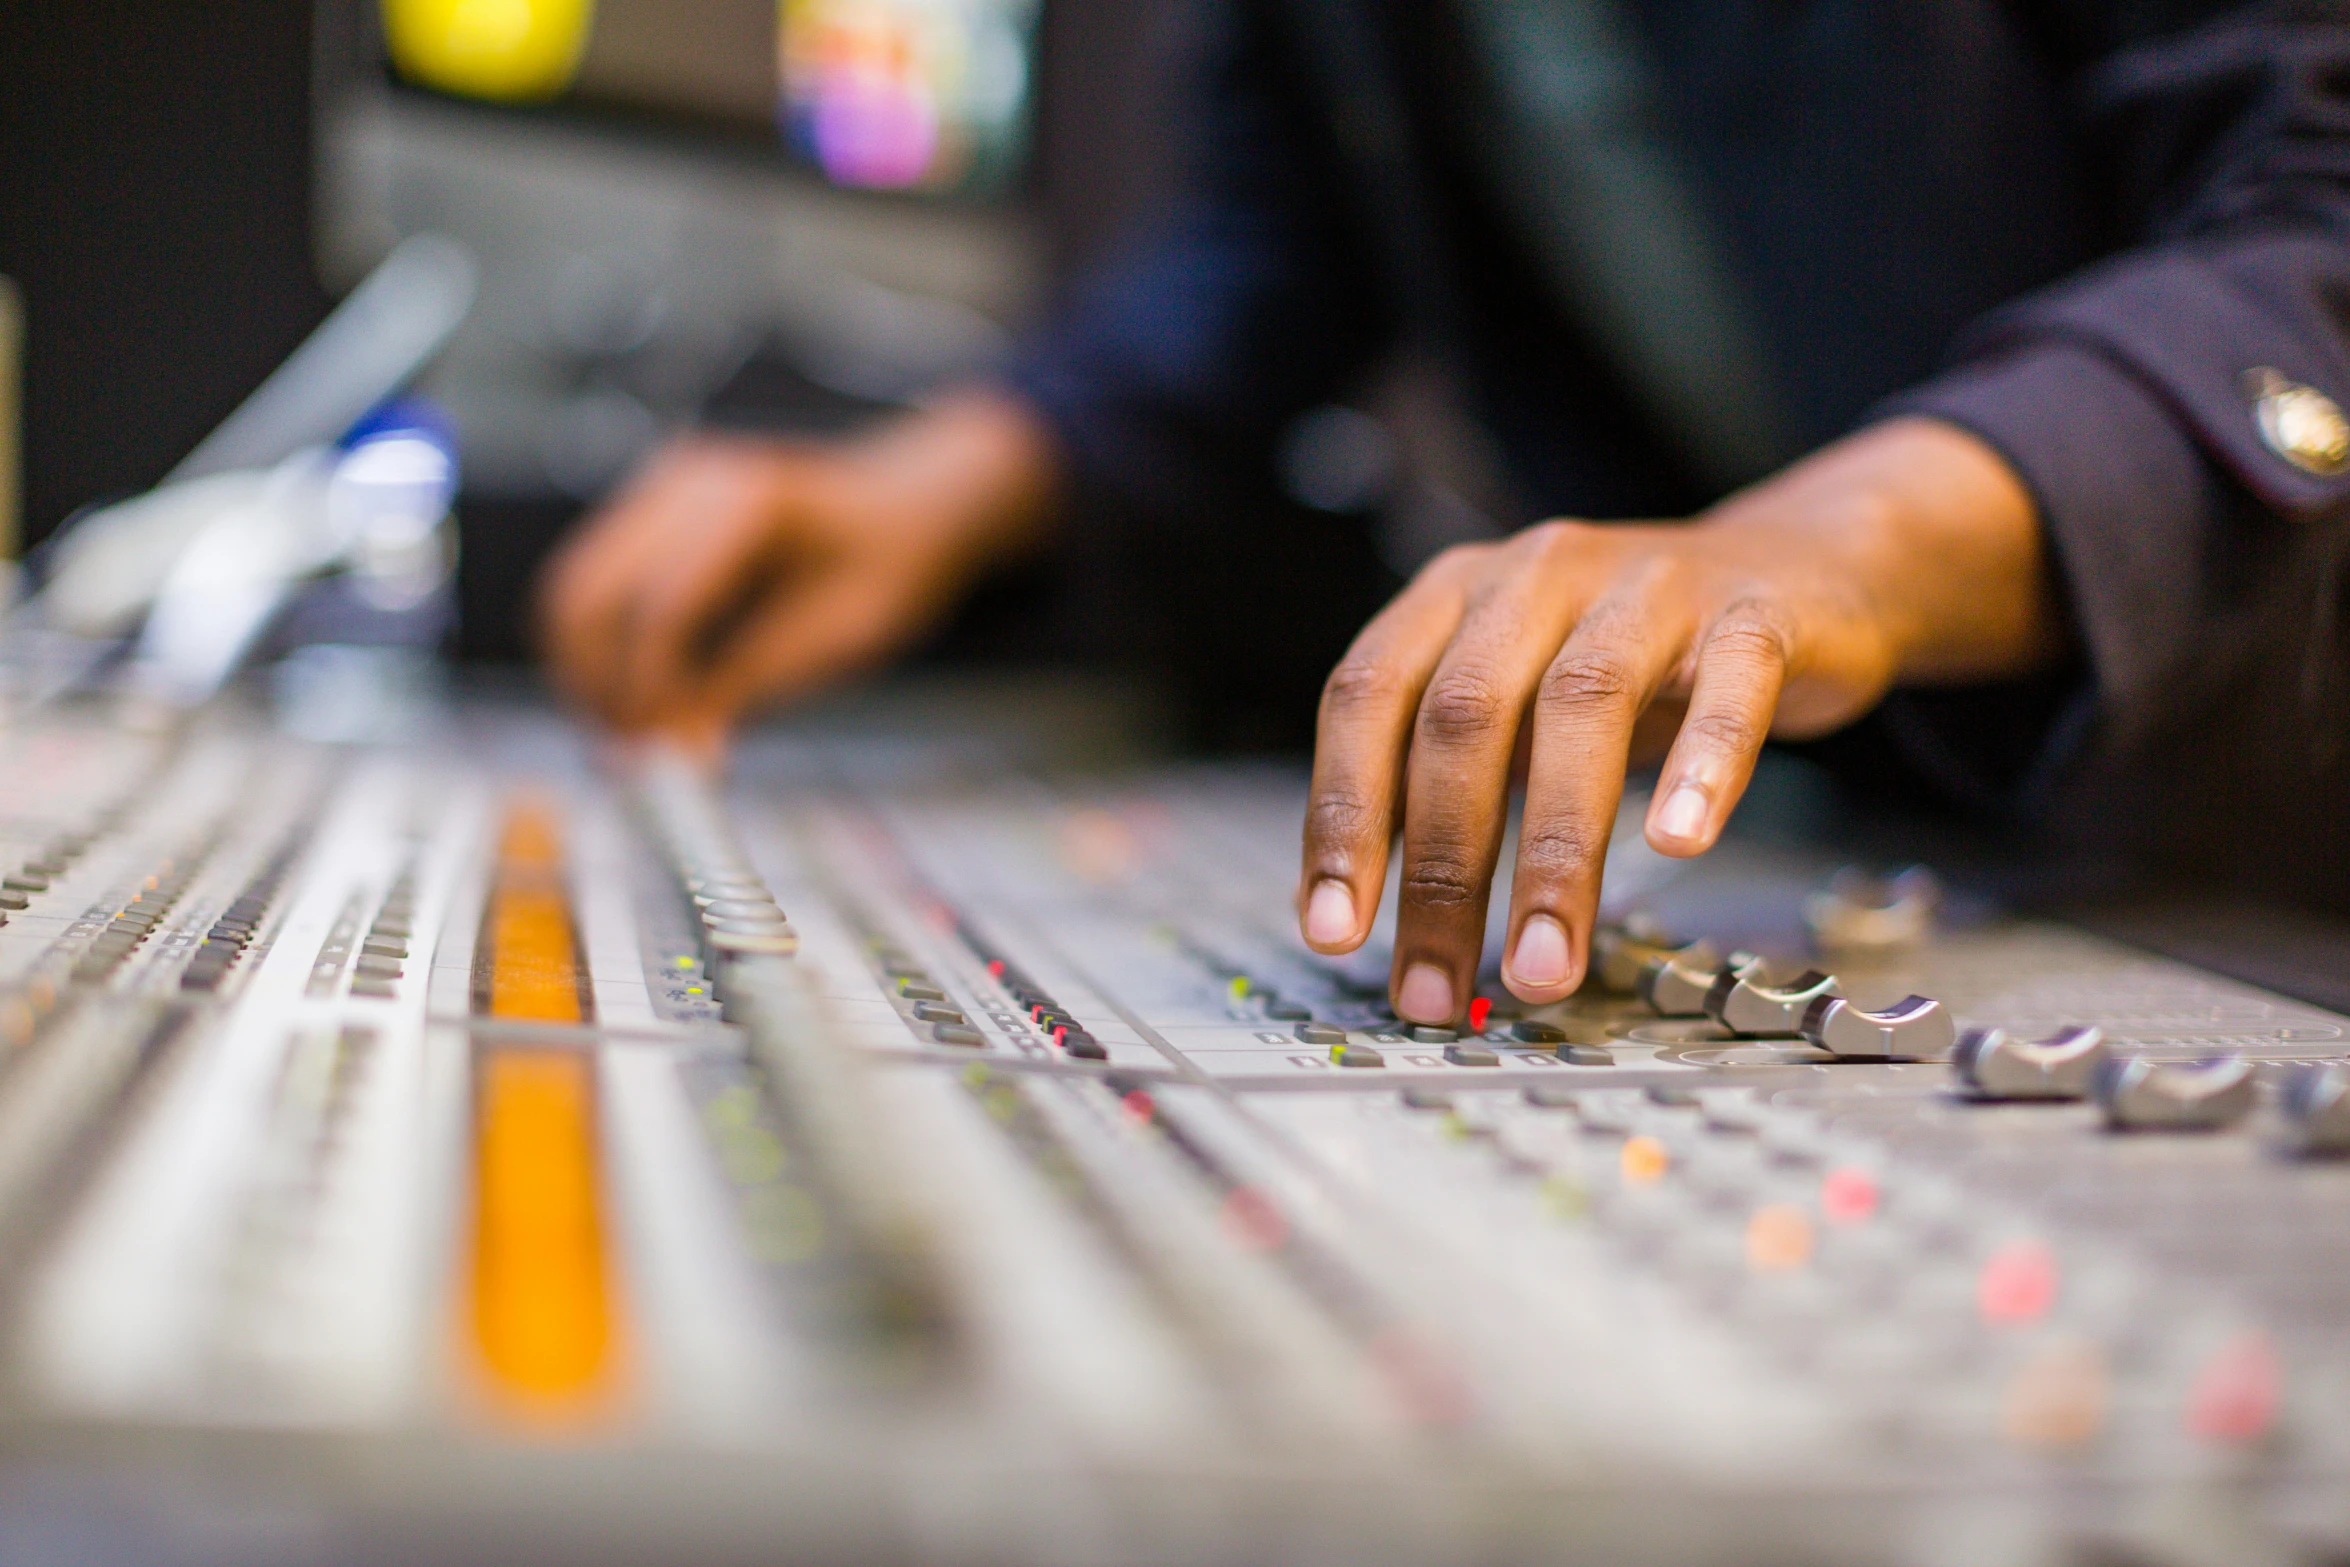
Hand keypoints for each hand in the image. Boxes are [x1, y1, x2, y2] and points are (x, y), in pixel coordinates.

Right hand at [538, 389, 1058, 757]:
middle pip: (587, 594)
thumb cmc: (893, 562)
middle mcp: (688, 481)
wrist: (912, 504)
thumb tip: (678, 751)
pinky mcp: (649, 509)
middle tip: (629, 756)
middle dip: (597, 685)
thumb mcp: (839, 636)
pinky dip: (600, 645)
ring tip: (630, 735)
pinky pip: (594, 582)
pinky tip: (635, 696)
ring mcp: (661, 487)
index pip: (660, 610)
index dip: (651, 694)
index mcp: (748, 503)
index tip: (661, 756)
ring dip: (585, 669)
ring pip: (573, 589)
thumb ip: (752, 684)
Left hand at [1294, 417, 2058, 1023]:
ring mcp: (1646, 585)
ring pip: (1583, 705)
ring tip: (1543, 961)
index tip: (1335, 932)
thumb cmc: (1630, 656)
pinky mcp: (1753, 613)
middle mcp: (1536, 575)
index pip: (1366, 698)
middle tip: (1441, 985)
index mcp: (1454, 595)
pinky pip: (1727, 685)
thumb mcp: (1515, 699)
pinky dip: (1701, 765)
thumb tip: (1352, 912)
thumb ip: (1435, 780)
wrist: (1795, 567)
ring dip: (1554, 851)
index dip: (1343, 816)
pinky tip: (1678, 844)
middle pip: (1466, 715)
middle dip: (1445, 868)